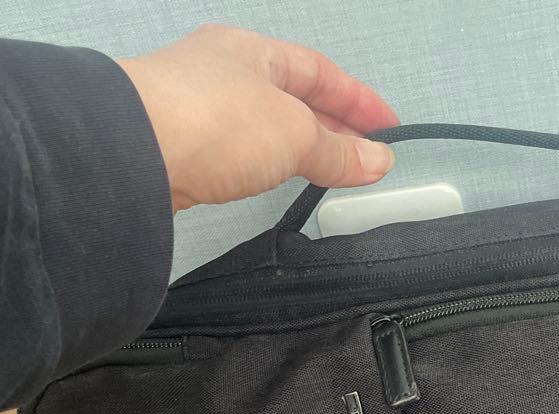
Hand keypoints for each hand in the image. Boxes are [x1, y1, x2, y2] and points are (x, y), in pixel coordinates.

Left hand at [116, 24, 397, 212]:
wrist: (135, 155)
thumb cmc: (210, 120)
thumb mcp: (294, 132)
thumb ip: (338, 151)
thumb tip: (377, 161)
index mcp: (252, 51)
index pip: (319, 71)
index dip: (358, 100)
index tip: (388, 128)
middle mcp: (225, 74)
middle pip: (294, 99)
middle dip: (336, 127)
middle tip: (368, 157)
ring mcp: (203, 112)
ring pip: (270, 128)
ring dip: (306, 149)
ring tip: (336, 175)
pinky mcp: (187, 151)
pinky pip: (247, 154)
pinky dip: (276, 166)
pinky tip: (286, 182)